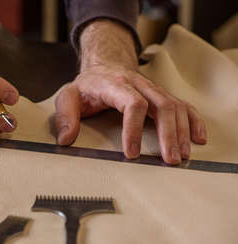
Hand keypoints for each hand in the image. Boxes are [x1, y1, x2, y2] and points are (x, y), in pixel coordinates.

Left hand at [55, 20, 206, 164]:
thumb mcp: (68, 96)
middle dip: (168, 134)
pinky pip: (182, 105)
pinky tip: (197, 138)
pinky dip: (193, 121)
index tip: (132, 153)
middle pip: (161, 105)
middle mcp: (139, 84)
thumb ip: (65, 115)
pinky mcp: (161, 95)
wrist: (104, 66)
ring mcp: (153, 89)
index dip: (134, 129)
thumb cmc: (87, 86)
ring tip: (181, 156)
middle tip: (169, 160)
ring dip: (182, 132)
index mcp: (115, 84)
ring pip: (175, 106)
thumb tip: (66, 139)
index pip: (133, 103)